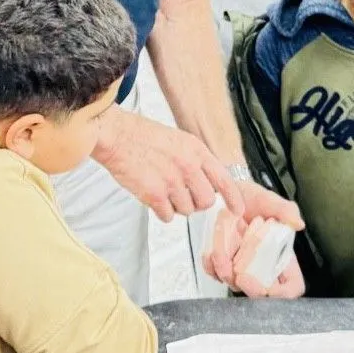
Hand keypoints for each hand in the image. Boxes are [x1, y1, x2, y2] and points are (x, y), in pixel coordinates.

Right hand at [93, 107, 243, 221]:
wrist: (116, 136)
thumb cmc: (143, 137)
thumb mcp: (179, 140)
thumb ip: (196, 161)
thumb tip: (208, 183)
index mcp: (197, 151)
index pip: (224, 180)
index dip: (233, 198)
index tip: (237, 210)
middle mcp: (188, 166)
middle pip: (206, 202)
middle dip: (196, 203)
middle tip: (182, 195)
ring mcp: (172, 181)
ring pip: (186, 211)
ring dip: (175, 206)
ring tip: (162, 189)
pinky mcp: (155, 195)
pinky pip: (168, 216)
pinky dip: (161, 211)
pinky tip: (153, 197)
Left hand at [203, 180, 303, 285]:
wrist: (226, 192)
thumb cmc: (251, 198)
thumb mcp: (269, 200)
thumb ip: (285, 210)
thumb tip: (297, 224)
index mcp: (280, 255)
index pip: (290, 287)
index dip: (282, 293)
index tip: (268, 288)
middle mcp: (262, 265)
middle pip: (260, 291)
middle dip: (249, 287)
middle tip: (239, 275)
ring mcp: (241, 266)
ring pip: (234, 283)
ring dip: (225, 271)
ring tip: (219, 252)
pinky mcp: (223, 262)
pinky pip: (215, 274)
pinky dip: (211, 267)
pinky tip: (209, 252)